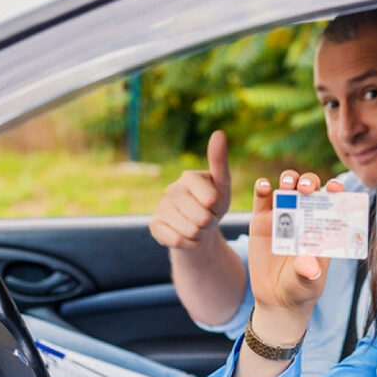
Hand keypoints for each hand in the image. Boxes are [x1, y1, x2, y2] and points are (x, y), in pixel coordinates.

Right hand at [150, 130, 231, 251]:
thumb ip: (220, 161)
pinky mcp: (154, 226)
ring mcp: (161, 208)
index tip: (213, 203)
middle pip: (202, 218)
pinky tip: (185, 235)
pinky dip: (189, 244)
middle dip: (209, 223)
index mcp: (188, 177)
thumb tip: (219, 132)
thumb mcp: (222, 184)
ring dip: (200, 234)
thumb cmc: (213, 202)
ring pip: (191, 231)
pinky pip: (178, 241)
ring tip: (197, 225)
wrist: (199, 227)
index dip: (216, 207)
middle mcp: (171, 190)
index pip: (210, 200)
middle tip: (205, 217)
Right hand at [246, 171, 342, 342]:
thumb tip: (308, 265)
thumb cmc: (301, 289)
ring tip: (288, 185)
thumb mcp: (309, 283)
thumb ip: (309, 274)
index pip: (333, 202)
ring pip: (287, 188)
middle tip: (306, 188)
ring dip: (289, 180)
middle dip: (309, 182)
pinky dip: (262, 188)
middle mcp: (304, 217)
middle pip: (309, 188)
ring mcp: (283, 216)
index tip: (335, 188)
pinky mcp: (261, 221)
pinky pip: (262, 200)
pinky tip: (264, 185)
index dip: (336, 191)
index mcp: (323, 227)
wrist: (277, 300)